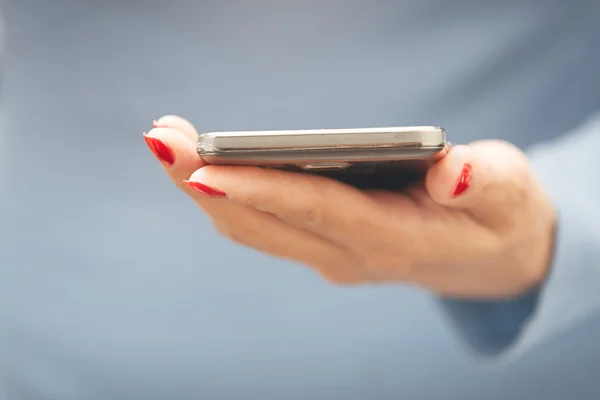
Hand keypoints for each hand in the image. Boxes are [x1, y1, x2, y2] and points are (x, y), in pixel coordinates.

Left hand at [144, 116, 556, 298]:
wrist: (491, 256)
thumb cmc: (499, 213)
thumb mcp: (509, 192)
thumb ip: (485, 182)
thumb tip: (451, 171)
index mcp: (394, 240)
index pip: (316, 209)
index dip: (261, 189)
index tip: (204, 167)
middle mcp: (349, 256)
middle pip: (265, 222)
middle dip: (207, 181)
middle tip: (160, 137)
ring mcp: (330, 257)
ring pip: (253, 227)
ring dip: (206, 189)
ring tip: (168, 142)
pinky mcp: (322, 247)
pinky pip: (262, 226)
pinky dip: (226, 197)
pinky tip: (202, 167)